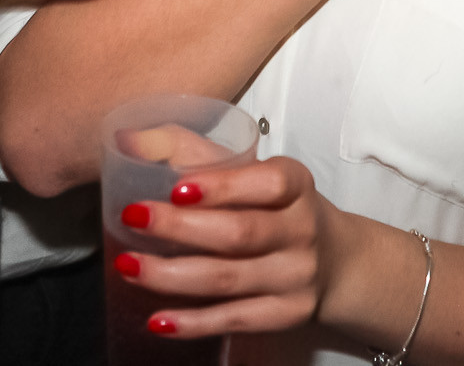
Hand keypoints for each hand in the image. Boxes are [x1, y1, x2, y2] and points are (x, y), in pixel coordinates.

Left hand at [111, 157, 334, 337]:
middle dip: (181, 227)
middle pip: (241, 233)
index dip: (223, 186)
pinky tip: (158, 321)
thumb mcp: (251, 172)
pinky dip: (193, 323)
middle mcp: (301, 231)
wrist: (335, 261)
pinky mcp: (285, 314)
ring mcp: (295, 277)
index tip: (176, 187)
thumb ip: (194, 152)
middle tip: (133, 218)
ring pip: (229, 278)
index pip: (269, 183)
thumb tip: (127, 139)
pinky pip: (234, 320)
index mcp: (296, 186)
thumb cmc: (278, 209)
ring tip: (128, 265)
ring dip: (172, 275)